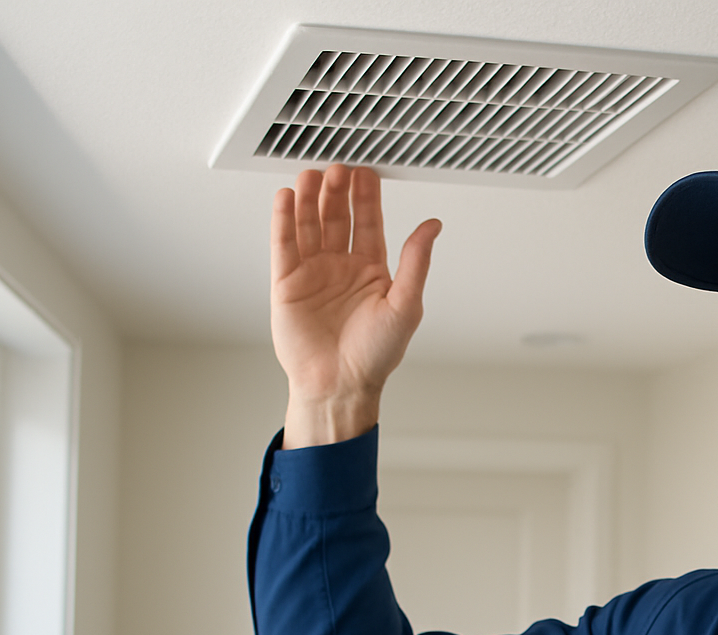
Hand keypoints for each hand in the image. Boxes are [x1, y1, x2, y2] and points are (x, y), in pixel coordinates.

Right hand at [269, 164, 441, 446]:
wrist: (340, 384)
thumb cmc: (375, 354)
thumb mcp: (406, 305)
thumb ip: (417, 262)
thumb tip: (434, 226)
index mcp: (371, 271)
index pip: (368, 223)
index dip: (367, 198)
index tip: (366, 172)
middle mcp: (341, 268)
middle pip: (337, 218)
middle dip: (337, 192)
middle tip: (338, 167)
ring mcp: (313, 273)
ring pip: (309, 225)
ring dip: (310, 199)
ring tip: (312, 174)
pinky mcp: (287, 283)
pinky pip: (284, 244)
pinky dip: (284, 220)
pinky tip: (286, 197)